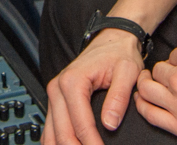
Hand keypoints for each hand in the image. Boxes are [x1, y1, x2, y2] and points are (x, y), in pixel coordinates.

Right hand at [42, 28, 145, 144]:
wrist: (111, 40)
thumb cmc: (118, 54)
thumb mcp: (127, 72)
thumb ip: (119, 98)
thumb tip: (110, 124)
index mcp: (73, 82)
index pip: (80, 124)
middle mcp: (58, 88)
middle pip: (62, 133)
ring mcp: (54, 95)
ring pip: (50, 134)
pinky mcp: (56, 101)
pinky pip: (49, 128)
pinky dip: (56, 142)